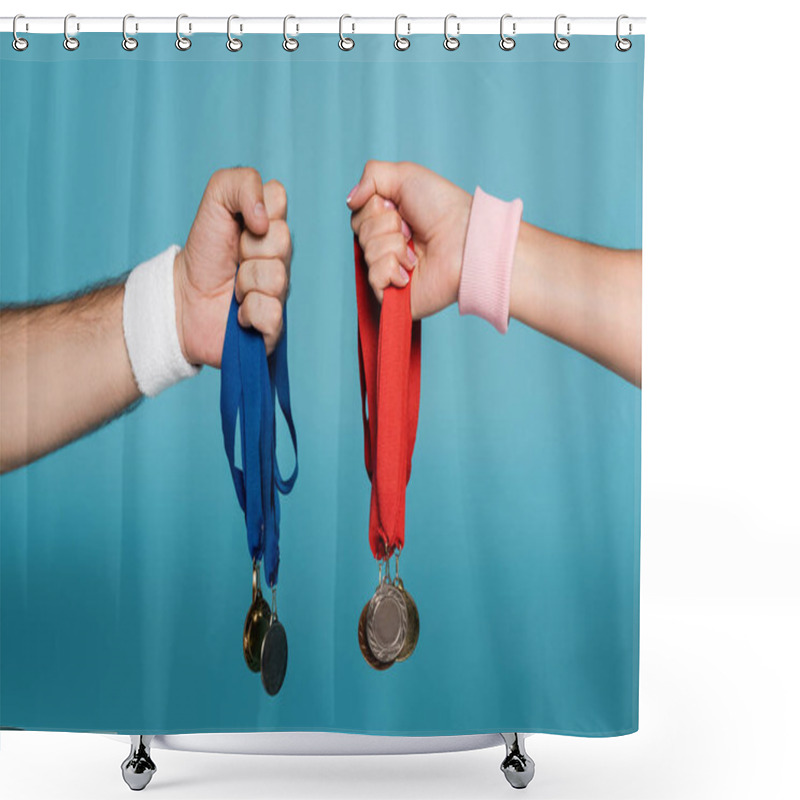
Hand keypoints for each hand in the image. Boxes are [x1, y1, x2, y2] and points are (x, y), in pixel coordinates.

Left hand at [174, 167, 290, 367]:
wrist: (183, 300)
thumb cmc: (204, 254)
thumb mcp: (214, 203)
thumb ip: (240, 184)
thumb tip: (265, 218)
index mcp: (271, 226)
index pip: (279, 198)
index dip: (253, 208)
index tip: (238, 225)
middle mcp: (282, 258)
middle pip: (281, 240)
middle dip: (248, 249)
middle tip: (234, 259)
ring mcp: (281, 291)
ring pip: (276, 278)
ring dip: (246, 283)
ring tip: (234, 290)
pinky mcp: (276, 324)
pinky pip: (272, 312)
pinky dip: (249, 313)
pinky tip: (240, 315)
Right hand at [347, 161, 471, 319]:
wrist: (466, 240)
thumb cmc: (444, 208)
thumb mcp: (405, 175)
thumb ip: (371, 176)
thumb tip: (349, 200)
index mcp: (388, 222)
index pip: (358, 215)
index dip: (375, 207)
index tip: (398, 207)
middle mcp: (387, 246)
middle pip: (360, 232)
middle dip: (386, 225)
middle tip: (411, 229)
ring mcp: (390, 272)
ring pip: (367, 252)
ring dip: (394, 246)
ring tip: (416, 251)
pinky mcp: (394, 295)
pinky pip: (374, 277)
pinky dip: (392, 269)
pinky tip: (411, 271)